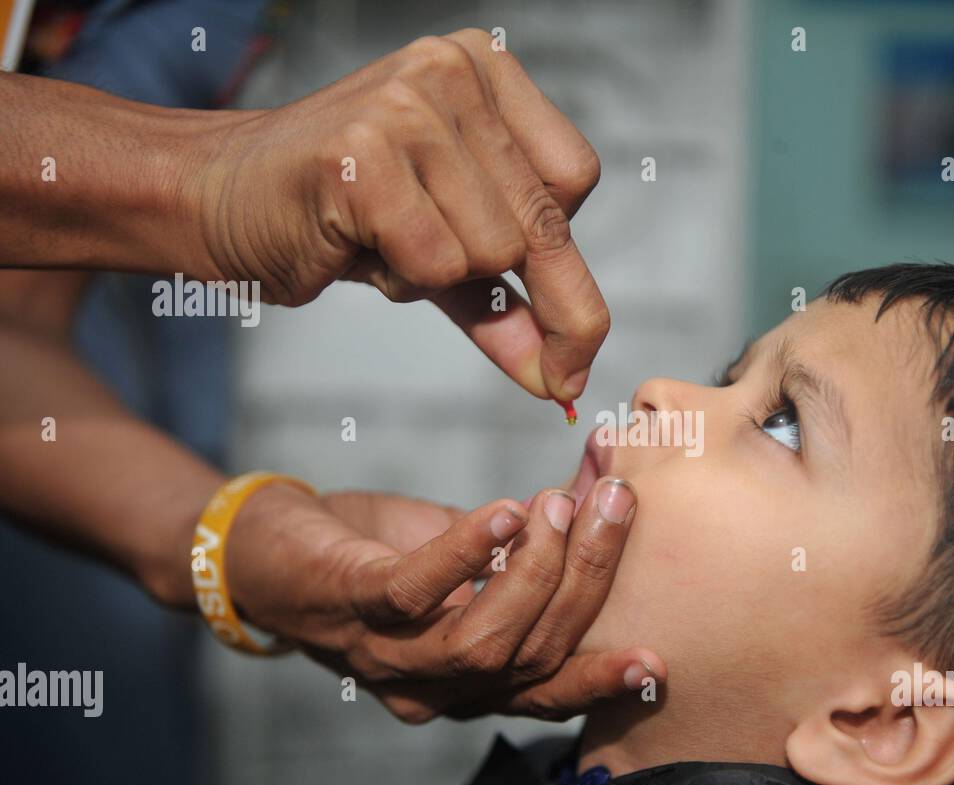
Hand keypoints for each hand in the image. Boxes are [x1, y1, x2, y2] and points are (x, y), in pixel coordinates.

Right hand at [191, 29, 607, 400]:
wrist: (212, 197)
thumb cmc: (332, 214)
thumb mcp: (441, 254)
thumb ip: (506, 307)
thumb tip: (562, 380)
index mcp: (484, 69)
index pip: (575, 176)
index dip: (571, 258)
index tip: (564, 322)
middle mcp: (452, 71)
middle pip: (544, 221)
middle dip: (553, 310)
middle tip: (560, 374)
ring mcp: (407, 106)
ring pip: (494, 249)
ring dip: (442, 280)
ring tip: (384, 244)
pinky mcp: (363, 152)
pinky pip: (437, 264)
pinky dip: (403, 281)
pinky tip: (357, 243)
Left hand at [223, 481, 662, 722]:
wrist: (261, 545)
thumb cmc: (374, 551)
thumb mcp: (463, 549)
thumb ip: (527, 540)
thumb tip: (602, 485)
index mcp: (465, 683)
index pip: (544, 693)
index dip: (600, 678)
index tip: (656, 660)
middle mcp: (430, 687)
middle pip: (529, 657)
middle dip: (584, 581)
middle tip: (615, 506)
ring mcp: (387, 654)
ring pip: (483, 641)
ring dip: (536, 572)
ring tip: (560, 505)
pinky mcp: (350, 606)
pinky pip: (415, 593)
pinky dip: (466, 552)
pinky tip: (503, 511)